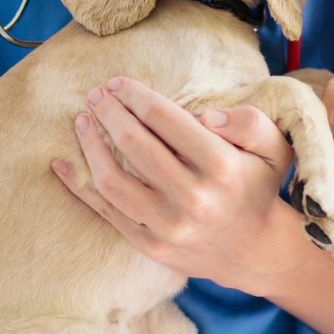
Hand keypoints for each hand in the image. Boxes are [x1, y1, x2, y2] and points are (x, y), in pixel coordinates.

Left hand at [50, 77, 297, 292]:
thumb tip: (204, 115)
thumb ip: (248, 122)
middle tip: (96, 94)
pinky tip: (60, 163)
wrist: (254, 251)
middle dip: (110, 111)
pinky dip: (77, 186)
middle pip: (134, 143)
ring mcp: (167, 226)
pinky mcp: (149, 245)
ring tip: (82, 120)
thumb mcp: (273, 148)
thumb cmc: (258, 187)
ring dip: (90, 144)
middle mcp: (192, 198)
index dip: (135, 95)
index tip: (118, 83)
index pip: (164, 119)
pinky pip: (105, 212)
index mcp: (221, 166)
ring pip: (112, 179)